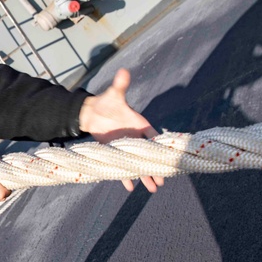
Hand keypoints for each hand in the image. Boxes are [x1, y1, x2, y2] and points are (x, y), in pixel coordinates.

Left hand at [78, 68, 163, 192]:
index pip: (153, 137)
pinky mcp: (117, 153)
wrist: (92, 113)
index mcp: (139, 124)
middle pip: (148, 155)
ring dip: (144, 176)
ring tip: (152, 189)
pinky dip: (125, 176)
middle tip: (162, 181)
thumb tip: (123, 72)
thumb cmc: (106, 102)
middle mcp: (136, 138)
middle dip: (155, 168)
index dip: (161, 148)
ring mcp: (127, 147)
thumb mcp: (113, 95)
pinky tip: (130, 188)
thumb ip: (120, 85)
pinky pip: (122, 166)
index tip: (169, 158)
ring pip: (138, 163)